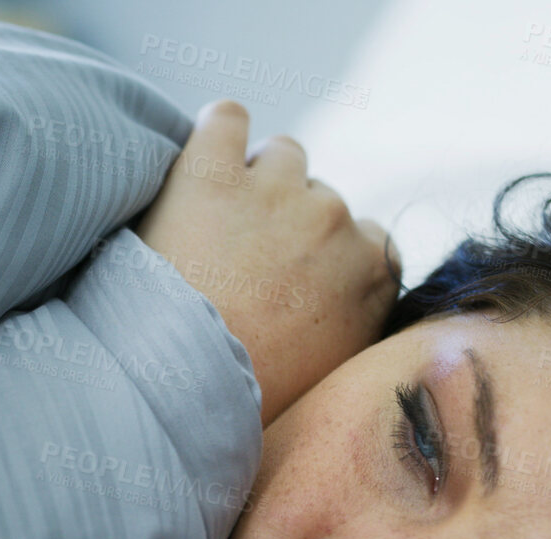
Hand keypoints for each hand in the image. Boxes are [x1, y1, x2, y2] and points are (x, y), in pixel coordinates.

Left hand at [136, 100, 400, 426]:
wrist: (176, 393)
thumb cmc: (247, 407)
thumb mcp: (328, 383)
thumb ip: (348, 336)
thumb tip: (335, 328)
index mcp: (374, 273)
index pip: (370, 241)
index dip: (326, 260)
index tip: (292, 285)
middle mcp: (336, 220)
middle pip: (321, 198)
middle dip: (287, 223)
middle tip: (238, 267)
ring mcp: (276, 188)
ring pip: (282, 155)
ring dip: (255, 178)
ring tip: (213, 224)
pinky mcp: (212, 168)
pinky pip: (227, 119)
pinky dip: (215, 134)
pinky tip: (195, 166)